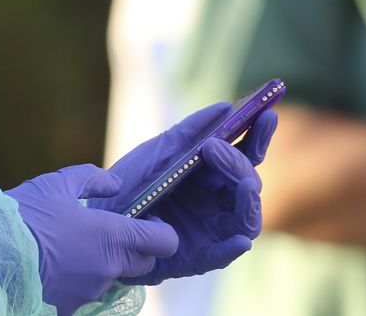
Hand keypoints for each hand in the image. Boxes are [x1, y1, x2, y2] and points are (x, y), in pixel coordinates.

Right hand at [6, 165, 178, 314]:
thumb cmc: (24, 216)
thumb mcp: (55, 185)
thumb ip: (91, 180)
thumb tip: (115, 184)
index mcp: (112, 237)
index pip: (164, 242)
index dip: (160, 232)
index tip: (144, 223)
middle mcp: (108, 269)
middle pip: (142, 265)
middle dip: (132, 250)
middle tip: (103, 234)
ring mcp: (90, 292)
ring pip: (108, 278)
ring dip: (97, 265)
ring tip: (64, 249)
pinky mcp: (70, 309)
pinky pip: (82, 294)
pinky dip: (72, 281)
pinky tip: (50, 269)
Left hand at [93, 102, 277, 283]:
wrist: (97, 217)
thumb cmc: (129, 183)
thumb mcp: (156, 153)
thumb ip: (188, 132)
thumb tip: (225, 108)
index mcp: (212, 176)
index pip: (245, 155)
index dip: (259, 136)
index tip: (267, 114)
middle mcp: (218, 203)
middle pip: (247, 184)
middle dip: (237, 164)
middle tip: (213, 148)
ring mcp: (210, 231)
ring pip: (246, 220)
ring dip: (248, 203)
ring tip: (241, 184)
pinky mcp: (196, 257)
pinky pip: (220, 256)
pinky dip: (232, 249)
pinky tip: (239, 241)